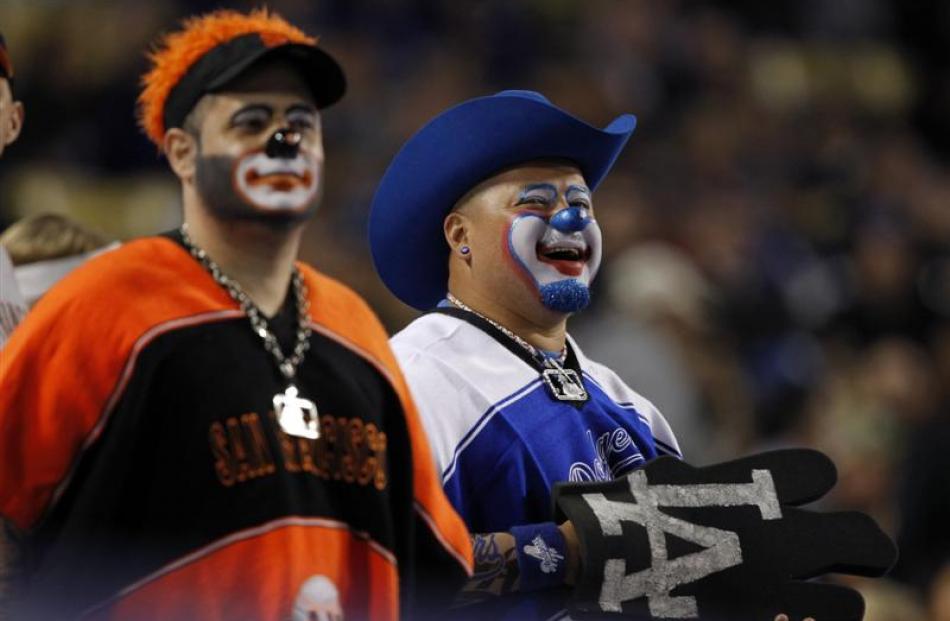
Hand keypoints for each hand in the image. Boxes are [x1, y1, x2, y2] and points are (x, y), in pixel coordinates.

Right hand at [554, 449, 896, 619]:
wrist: (605, 557)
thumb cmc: (630, 508)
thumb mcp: (677, 476)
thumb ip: (718, 481)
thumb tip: (732, 490)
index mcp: (756, 487)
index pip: (820, 472)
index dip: (817, 479)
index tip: (808, 490)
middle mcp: (778, 535)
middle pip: (864, 540)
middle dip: (867, 547)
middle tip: (864, 555)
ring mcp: (773, 586)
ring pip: (849, 605)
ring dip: (838, 602)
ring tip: (822, 602)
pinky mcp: (758, 619)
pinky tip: (785, 616)